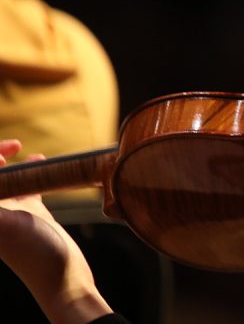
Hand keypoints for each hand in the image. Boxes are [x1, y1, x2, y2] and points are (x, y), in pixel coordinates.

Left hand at [0, 139, 112, 323]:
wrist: (61, 275)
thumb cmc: (31, 252)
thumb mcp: (3, 222)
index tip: (6, 153)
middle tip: (15, 146)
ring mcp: (11, 211)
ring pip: (8, 177)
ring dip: (12, 161)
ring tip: (22, 149)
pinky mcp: (33, 213)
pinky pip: (28, 184)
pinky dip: (33, 169)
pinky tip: (41, 159)